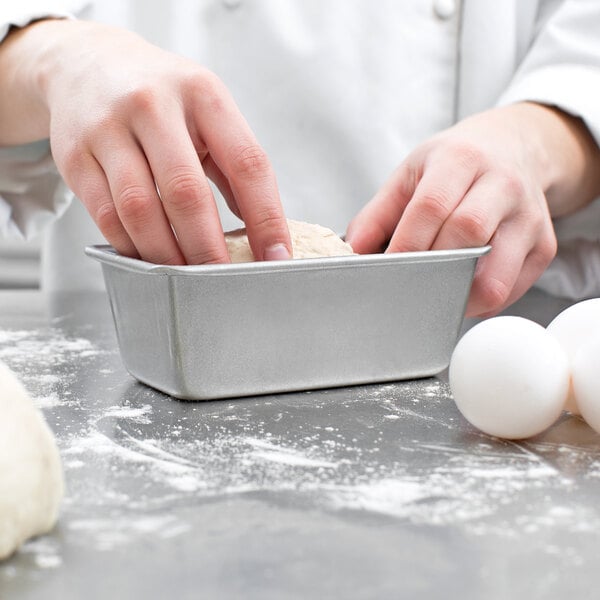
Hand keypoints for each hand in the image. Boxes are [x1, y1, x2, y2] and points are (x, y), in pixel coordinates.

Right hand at [0, 20, 290, 263]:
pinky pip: (106, 215)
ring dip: (166, 254)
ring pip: (141, 210)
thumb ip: (233, 164)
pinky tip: (148, 256)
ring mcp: (108, 128)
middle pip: (187, 194)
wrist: (86, 64)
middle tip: (220, 279)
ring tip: (183, 275)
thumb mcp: (206, 110)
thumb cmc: (160, 96)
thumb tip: (262, 229)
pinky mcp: (75, 154)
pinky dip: (131, 246)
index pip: (248, 165)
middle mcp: (154, 105)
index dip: (266, 219)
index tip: (277, 258)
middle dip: (208, 249)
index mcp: (203, 94)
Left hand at [347, 103, 599, 316]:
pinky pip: (511, 289)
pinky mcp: (544, 246)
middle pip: (466, 236)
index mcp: (462, 160)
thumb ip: (378, 213)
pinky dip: (481, 301)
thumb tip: (354, 252)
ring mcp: (529, 218)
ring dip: (458, 295)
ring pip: (495, 274)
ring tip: (436, 292)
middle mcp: (503, 185)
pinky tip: (462, 289)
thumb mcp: (411, 173)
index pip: (431, 207)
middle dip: (429, 268)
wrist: (514, 148)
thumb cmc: (457, 164)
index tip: (386, 269)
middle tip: (408, 282)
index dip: (405, 244)